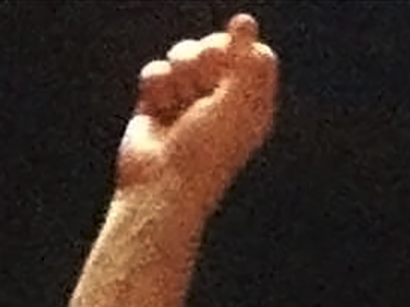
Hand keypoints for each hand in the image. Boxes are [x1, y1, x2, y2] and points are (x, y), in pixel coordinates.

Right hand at [113, 16, 278, 211]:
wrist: (160, 185)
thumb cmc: (205, 153)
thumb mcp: (235, 104)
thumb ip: (244, 59)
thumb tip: (245, 18)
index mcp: (250, 103)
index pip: (253, 54)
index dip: (240, 50)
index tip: (229, 65)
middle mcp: (221, 100)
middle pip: (217, 46)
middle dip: (205, 58)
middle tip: (201, 86)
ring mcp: (187, 100)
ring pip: (185, 53)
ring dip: (179, 72)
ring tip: (177, 101)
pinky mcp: (156, 103)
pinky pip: (157, 70)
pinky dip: (156, 85)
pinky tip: (157, 108)